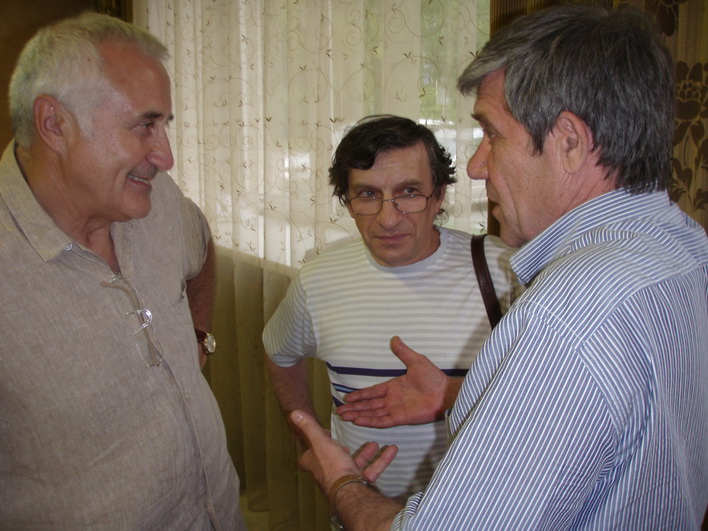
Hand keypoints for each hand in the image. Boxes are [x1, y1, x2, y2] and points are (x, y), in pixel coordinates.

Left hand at [290, 410, 397, 492]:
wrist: (349, 490)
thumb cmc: (332, 465)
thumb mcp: (320, 441)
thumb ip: (309, 427)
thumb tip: (294, 412)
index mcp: (316, 463)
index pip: (309, 454)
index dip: (315, 445)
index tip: (324, 435)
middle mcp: (329, 473)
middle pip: (334, 460)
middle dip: (342, 450)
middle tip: (347, 442)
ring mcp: (345, 479)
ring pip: (356, 464)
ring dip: (366, 454)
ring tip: (374, 443)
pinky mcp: (360, 484)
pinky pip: (372, 470)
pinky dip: (382, 460)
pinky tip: (392, 449)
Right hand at [336, 336, 460, 427]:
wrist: (445, 393)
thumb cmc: (433, 378)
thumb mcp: (416, 361)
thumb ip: (403, 352)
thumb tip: (395, 338)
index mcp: (394, 387)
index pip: (372, 392)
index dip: (360, 395)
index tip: (347, 397)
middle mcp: (392, 399)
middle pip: (368, 405)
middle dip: (354, 407)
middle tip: (339, 410)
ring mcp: (395, 409)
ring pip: (372, 413)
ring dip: (358, 414)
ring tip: (344, 416)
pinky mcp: (400, 418)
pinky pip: (382, 421)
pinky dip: (370, 421)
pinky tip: (359, 421)